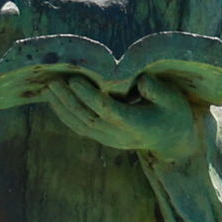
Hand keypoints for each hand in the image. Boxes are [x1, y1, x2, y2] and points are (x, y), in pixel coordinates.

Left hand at [39, 75, 206, 159]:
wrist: (172, 141)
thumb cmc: (174, 113)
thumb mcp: (173, 99)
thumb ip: (157, 91)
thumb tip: (140, 81)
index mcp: (136, 125)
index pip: (108, 111)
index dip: (89, 96)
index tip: (74, 80)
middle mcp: (120, 136)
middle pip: (88, 119)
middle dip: (68, 100)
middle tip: (53, 82)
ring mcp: (110, 140)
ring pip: (80, 126)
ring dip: (61, 108)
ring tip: (47, 89)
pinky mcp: (103, 139)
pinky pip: (80, 128)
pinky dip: (64, 115)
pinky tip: (54, 101)